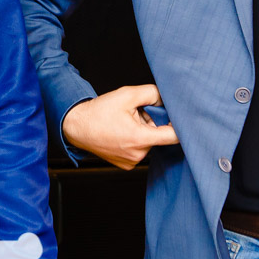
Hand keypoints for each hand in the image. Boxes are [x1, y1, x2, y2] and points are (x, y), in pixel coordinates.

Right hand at [62, 84, 178, 169]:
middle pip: (158, 136)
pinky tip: (122, 133)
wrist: (77, 127)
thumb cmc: (99, 112)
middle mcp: (138, 154)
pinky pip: (139, 150)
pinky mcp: (126, 165)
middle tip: (137, 113)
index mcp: (140, 138)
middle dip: (153, 123)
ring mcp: (132, 162)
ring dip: (144, 132)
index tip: (182, 119)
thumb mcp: (127, 94)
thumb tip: (167, 99)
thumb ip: (152, 93)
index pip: (173, 137)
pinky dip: (136, 141)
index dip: (180, 125)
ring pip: (149, 143)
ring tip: (126, 123)